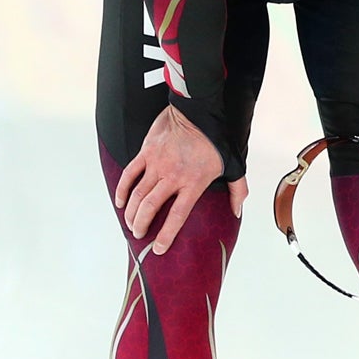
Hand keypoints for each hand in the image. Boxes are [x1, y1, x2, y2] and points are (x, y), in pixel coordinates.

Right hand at [116, 105, 247, 253]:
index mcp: (193, 183)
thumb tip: (237, 212)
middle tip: (139, 235)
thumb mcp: (234, 165)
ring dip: (131, 212)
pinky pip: (130, 174)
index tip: (159, 249)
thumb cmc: (216, 139)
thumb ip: (237, 191)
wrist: (198, 110)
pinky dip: (123, 189)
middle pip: (150, 207)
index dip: (166, 235)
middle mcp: (172, 176)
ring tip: (130, 224)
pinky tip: (120, 202)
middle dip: (141, 225)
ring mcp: (157, 163)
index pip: (176, 216)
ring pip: (137, 194)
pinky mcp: (146, 152)